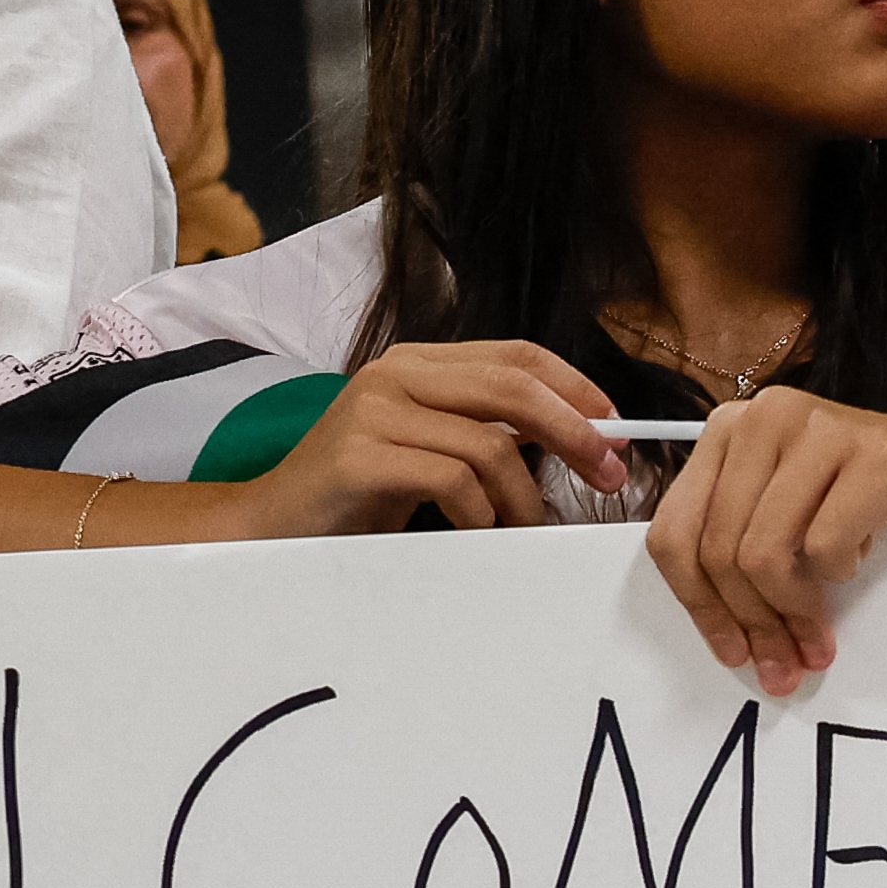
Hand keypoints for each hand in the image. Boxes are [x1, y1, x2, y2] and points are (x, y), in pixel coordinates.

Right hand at [217, 341, 625, 537]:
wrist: (270, 528)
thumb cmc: (360, 497)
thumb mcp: (430, 451)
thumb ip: (484, 432)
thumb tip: (579, 440)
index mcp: (418, 364)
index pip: (516, 355)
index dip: (575, 387)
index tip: (617, 428)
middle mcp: (395, 375)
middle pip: (513, 388)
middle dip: (574, 433)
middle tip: (607, 475)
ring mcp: (372, 411)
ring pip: (489, 444)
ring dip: (524, 497)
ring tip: (523, 528)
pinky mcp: (358, 456)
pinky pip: (451, 480)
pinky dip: (480, 513)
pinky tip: (476, 532)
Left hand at [643, 390, 886, 689]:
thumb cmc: (858, 493)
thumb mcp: (781, 508)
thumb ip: (736, 545)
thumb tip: (726, 636)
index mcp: (725, 431)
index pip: (675, 532)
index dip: (699, 606)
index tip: (732, 650)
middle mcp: (763, 419)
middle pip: (720, 552)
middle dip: (753, 623)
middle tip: (783, 664)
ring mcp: (818, 431)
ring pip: (763, 555)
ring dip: (792, 615)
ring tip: (816, 641)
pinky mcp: (873, 455)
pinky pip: (825, 547)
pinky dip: (838, 575)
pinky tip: (855, 564)